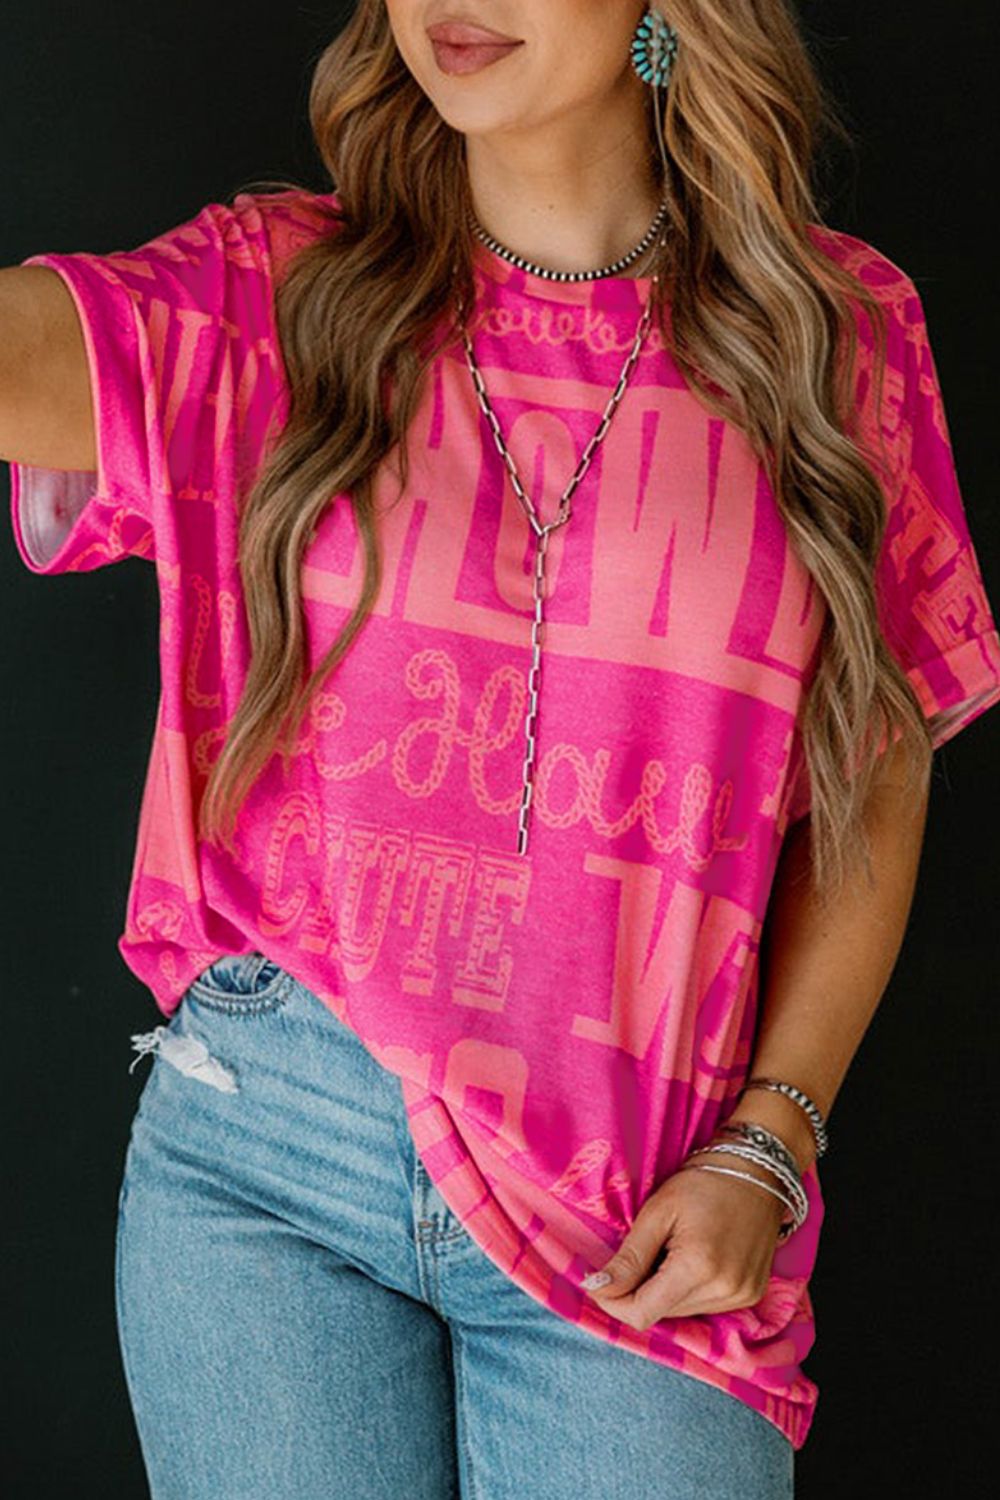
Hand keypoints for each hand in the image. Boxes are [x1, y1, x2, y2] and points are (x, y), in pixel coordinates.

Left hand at [581, 1156, 787, 1329]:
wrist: (757, 1172)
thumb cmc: (703, 1184)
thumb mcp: (658, 1212)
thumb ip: (629, 1257)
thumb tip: (596, 1288)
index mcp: (698, 1268)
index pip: (643, 1313)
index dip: (613, 1302)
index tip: (598, 1281)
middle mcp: (724, 1291)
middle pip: (661, 1314)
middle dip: (637, 1292)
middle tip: (636, 1254)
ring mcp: (742, 1297)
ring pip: (681, 1313)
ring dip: (663, 1292)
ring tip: (667, 1251)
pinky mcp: (751, 1296)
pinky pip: (704, 1306)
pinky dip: (687, 1290)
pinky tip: (689, 1258)